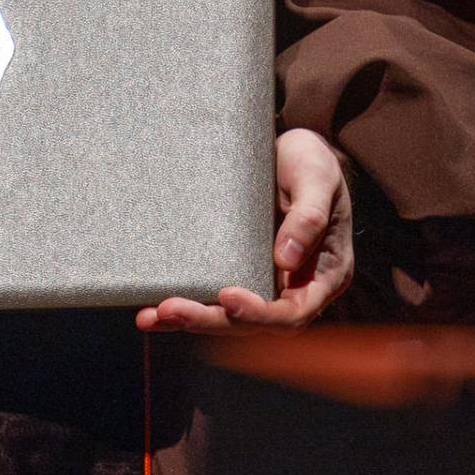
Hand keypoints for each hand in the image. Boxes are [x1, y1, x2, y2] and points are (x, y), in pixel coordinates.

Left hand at [137, 128, 351, 332]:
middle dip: (209, 320)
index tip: (227, 296)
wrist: (294, 151)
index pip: (293, 313)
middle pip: (252, 323)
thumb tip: (286, 260)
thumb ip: (309, 217)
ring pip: (228, 316)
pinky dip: (186, 301)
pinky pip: (213, 295)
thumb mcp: (318, 179)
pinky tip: (152, 309)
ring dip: (190, 319)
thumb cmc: (315, 163)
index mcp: (324, 277)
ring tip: (150, 317)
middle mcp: (294, 288)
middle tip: (170, 310)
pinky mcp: (238, 270)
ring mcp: (265, 281)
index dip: (260, 313)